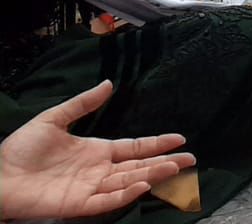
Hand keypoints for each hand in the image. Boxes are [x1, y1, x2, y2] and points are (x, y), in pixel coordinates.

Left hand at [0, 80, 193, 219]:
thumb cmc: (21, 150)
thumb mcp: (53, 119)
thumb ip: (82, 103)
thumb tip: (108, 84)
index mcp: (96, 151)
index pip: (134, 147)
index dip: (157, 143)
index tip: (180, 138)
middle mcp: (98, 171)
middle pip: (139, 166)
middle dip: (166, 162)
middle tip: (191, 159)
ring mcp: (90, 189)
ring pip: (129, 182)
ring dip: (153, 176)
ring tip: (175, 168)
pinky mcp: (78, 205)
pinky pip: (107, 201)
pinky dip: (126, 194)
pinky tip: (142, 184)